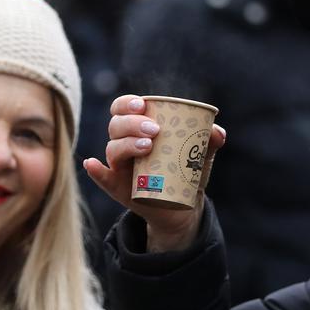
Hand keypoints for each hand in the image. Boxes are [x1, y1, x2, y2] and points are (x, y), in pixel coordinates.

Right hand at [82, 94, 225, 252]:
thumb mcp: (200, 155)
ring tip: (148, 148)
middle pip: (116, 126)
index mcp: (138, 128)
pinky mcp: (118, 187)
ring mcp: (119, 166)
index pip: (123, 108)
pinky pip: (102, 178)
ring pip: (112, 149)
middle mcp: (124, 144)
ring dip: (125, 144)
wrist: (183, 205)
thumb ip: (210, 140)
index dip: (128, 103)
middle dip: (132, 124)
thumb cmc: (186, 171)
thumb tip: (217, 132)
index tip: (143, 106)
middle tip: (155, 130)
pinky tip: (92, 165)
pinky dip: (95, 171)